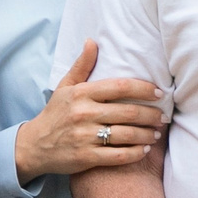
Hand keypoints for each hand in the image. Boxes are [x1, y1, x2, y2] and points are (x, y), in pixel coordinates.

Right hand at [13, 40, 163, 181]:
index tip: (159, 93)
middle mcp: (84, 113)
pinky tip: (143, 150)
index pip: (120, 87)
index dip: (143, 89)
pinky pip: (118, 155)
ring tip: (156, 133)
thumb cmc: (55, 114)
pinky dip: (135, 153)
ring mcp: (85, 136)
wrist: (34, 146)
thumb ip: (82, 65)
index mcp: (81, 93)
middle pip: (128, 112)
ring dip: (146, 135)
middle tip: (163, 117)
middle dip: (151, 115)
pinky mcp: (86, 157)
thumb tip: (92, 41)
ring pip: (126, 135)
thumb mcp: (65, 87)